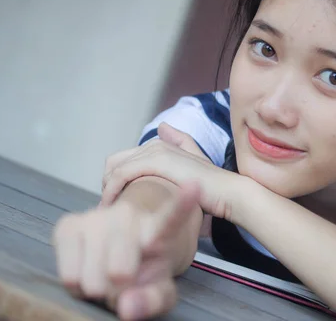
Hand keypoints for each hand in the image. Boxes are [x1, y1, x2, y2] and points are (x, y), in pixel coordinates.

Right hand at [52, 182, 199, 319]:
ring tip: (106, 275)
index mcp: (159, 229)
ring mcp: (96, 216)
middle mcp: (127, 215)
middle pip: (119, 273)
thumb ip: (153, 300)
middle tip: (125, 282)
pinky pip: (68, 276)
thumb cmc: (145, 270)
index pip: (172, 217)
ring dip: (97, 288)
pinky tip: (87, 270)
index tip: (194, 186)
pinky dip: (76, 284)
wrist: (120, 250)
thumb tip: (127, 307)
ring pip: (90, 280)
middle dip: (118, 290)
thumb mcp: (159, 290)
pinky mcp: (68, 224)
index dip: (182, 203)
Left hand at [101, 122, 251, 221]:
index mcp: (164, 145)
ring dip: (107, 188)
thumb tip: (163, 127)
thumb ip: (181, 144)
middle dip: (107, 182)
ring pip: (115, 168)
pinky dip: (112, 189)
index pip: (126, 158)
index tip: (114, 199)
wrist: (228, 193)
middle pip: (115, 161)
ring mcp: (156, 151)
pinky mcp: (155, 162)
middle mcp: (157, 145)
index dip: (115, 178)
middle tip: (107, 205)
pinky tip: (111, 205)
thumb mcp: (195, 163)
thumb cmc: (212, 187)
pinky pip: (121, 174)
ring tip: (107, 209)